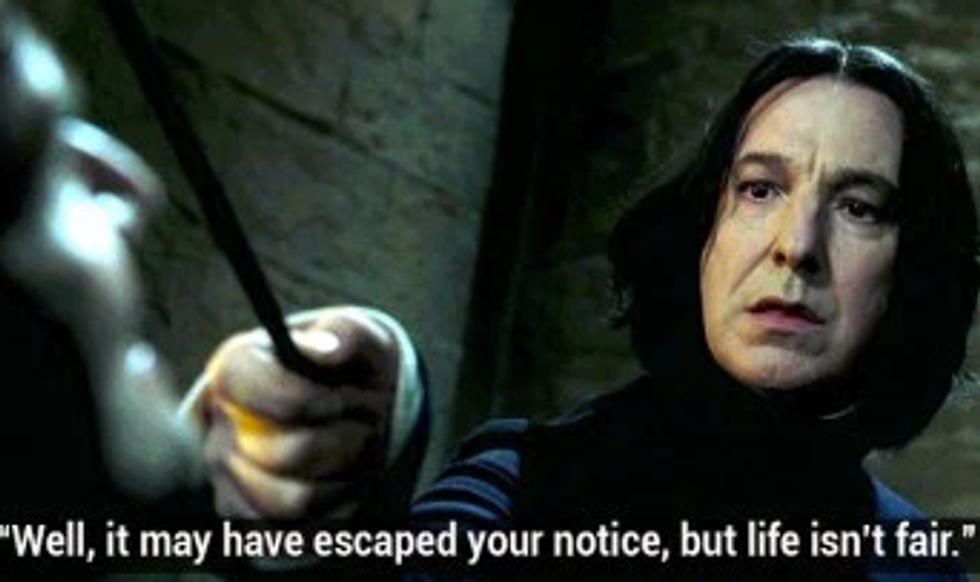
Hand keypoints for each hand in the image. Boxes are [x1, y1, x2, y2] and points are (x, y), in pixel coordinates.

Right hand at [187, 307, 401, 520]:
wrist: (355, 406)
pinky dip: (338, 508)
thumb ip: (346, 333)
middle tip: (364, 422)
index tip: (341, 396)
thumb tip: (326, 350)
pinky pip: (299, 532)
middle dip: (345, 439)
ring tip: (358, 450)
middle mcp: (219, 423)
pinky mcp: (247, 518)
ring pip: (295, 500)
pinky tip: (344, 478)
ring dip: (346, 476)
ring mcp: (227, 476)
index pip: (244, 385)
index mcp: (237, 367)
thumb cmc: (353, 366)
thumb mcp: (361, 337)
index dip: (304, 397)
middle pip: (285, 452)